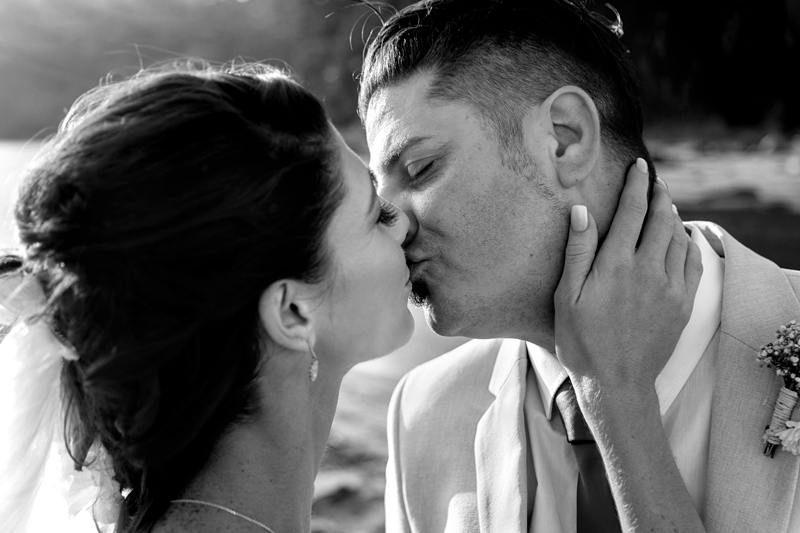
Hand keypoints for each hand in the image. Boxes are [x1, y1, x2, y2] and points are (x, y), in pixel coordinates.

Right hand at [553, 158, 702, 395]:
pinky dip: (689, 243)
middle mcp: (647, 270)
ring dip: (674, 216)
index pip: (632, 211)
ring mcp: (670, 287)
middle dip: (660, 195)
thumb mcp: (566, 296)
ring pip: (679, 238)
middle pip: (661, 219)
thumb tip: (580, 211)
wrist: (615, 382)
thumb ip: (577, 251)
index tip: (639, 167)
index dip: (637, 185)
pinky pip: (693, 263)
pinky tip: (682, 239)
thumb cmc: (581, 341)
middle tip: (655, 181)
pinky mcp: (683, 304)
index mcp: (615, 264)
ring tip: (667, 205)